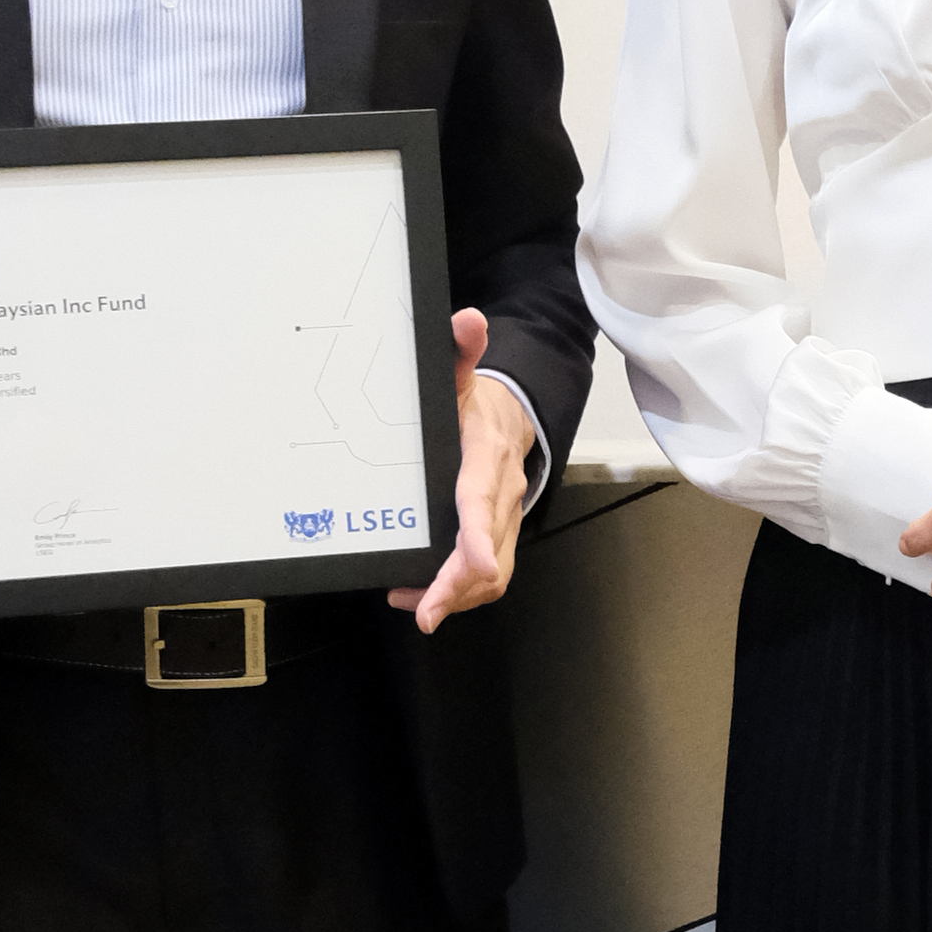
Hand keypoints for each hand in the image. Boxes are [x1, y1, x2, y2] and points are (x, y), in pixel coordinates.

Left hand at [388, 309, 534, 628]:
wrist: (511, 415)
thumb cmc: (475, 403)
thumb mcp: (461, 374)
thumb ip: (460, 351)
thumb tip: (467, 321)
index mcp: (487, 454)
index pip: (482, 498)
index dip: (477, 534)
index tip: (468, 564)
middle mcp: (502, 491)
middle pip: (490, 550)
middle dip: (459, 586)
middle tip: (425, 610)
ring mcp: (504, 517)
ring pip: (495, 572)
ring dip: (459, 597)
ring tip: (420, 607)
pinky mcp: (499, 535)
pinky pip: (489, 575)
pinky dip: (460, 593)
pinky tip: (425, 596)